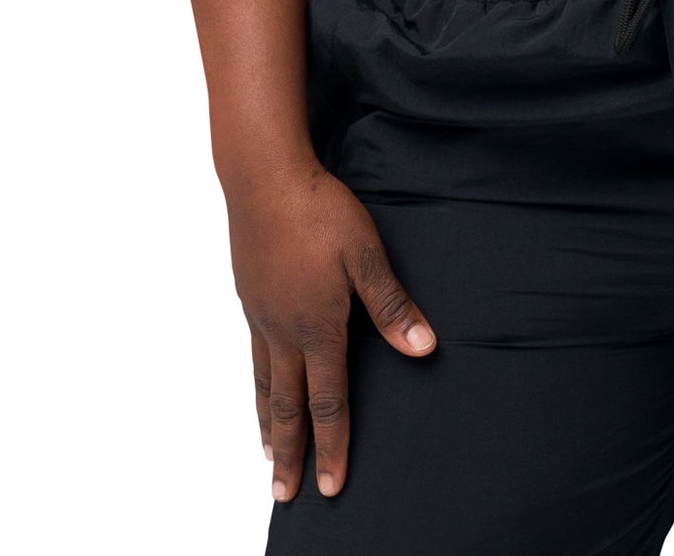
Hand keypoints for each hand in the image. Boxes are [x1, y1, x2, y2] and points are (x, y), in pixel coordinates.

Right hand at [226, 162, 435, 502]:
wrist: (263, 178)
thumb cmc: (320, 212)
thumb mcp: (366, 255)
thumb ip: (392, 305)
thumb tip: (423, 348)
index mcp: (318, 326)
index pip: (328, 400)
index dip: (333, 445)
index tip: (331, 485)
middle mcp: (284, 331)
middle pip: (288, 407)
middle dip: (290, 454)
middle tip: (286, 495)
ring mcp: (262, 316)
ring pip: (266, 385)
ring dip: (269, 426)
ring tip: (268, 455)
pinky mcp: (250, 298)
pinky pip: (254, 358)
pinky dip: (258, 388)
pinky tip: (262, 387)